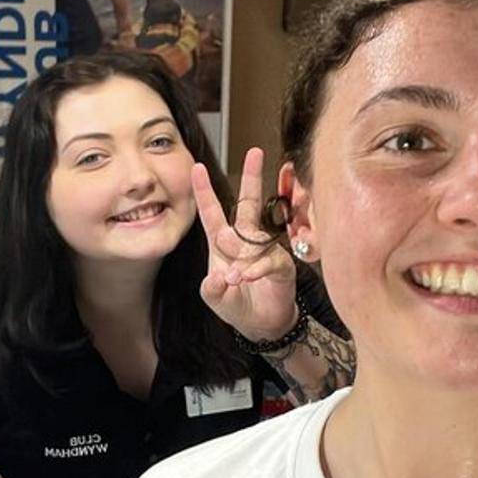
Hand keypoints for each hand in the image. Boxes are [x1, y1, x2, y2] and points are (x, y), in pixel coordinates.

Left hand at [192, 147, 296, 340]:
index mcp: (224, 243)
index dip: (204, 192)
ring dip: (243, 259)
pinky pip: (268, 261)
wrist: (261, 324)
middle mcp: (245, 241)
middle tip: (255, 152)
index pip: (212, 213)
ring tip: (235, 279)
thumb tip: (220, 275)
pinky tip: (247, 279)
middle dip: (252, 176)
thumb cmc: (236, 304)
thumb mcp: (215, 297)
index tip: (196, 168)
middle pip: (248, 203)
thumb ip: (211, 288)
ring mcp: (264, 250)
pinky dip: (256, 271)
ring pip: (254, 240)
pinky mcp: (280, 264)